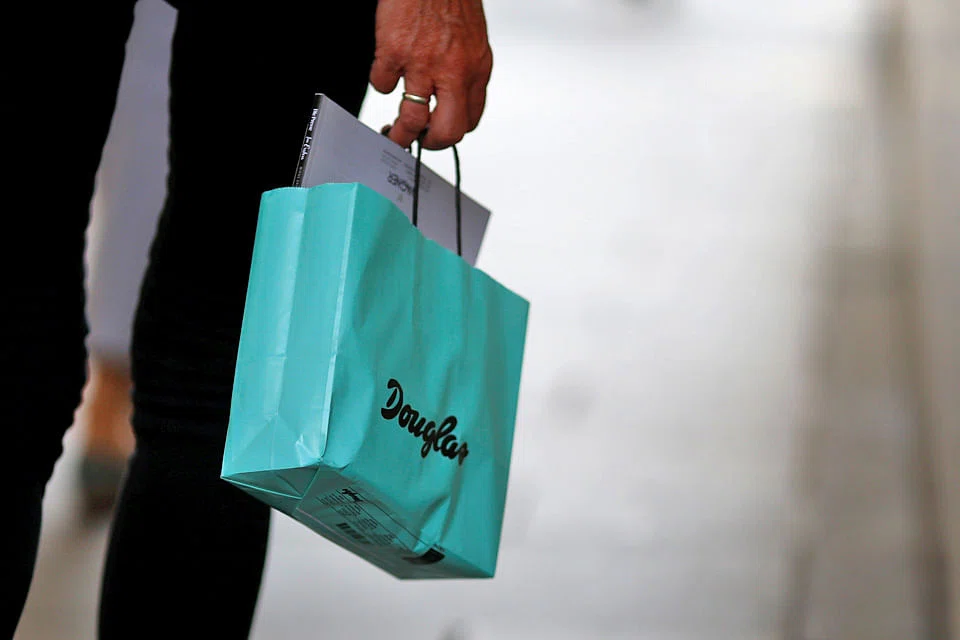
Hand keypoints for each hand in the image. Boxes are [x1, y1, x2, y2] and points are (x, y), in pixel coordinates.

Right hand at [370, 0, 492, 149]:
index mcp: (475, 69)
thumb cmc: (451, 0)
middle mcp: (453, 71)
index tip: (438, 133)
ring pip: (412, 120)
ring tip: (392, 131)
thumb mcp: (472, 41)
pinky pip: (383, 86)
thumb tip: (455, 101)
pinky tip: (386, 70)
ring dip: (399, 132)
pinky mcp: (394, 53)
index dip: (451, 133)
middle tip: (417, 142)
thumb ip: (465, 72)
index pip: (469, 121)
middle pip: (448, 132)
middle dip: (429, 145)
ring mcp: (423, 64)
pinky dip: (381, 83)